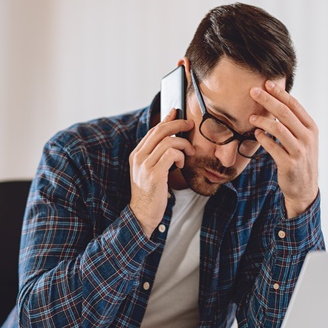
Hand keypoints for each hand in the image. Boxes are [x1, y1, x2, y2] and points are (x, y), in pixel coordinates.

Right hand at [129, 109, 194, 236]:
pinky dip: (180, 156)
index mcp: (136, 155)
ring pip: (168, 141)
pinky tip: (181, 163)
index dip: (167, 120)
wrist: (143, 214)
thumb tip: (172, 139)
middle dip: (178, 124)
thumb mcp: (150, 171)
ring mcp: (145, 165)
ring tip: (188, 153)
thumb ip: (156, 156)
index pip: (153, 131)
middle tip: (190, 125)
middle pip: (159, 131)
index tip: (177, 113)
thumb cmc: (151, 193)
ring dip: (183, 144)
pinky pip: (171, 154)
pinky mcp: (154, 174)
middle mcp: (138, 157)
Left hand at [249, 81, 318, 217]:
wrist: (305, 187)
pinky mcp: (289, 163)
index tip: (266, 83)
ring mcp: (299, 150)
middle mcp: (307, 137)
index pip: (294, 105)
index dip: (279, 93)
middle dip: (268, 100)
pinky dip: (262, 138)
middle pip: (285, 113)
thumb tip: (276, 103)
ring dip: (262, 120)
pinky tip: (255, 134)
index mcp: (311, 127)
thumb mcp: (302, 139)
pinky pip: (272, 147)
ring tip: (250, 117)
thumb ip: (293, 123)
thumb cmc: (300, 159)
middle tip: (253, 91)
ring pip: (278, 128)